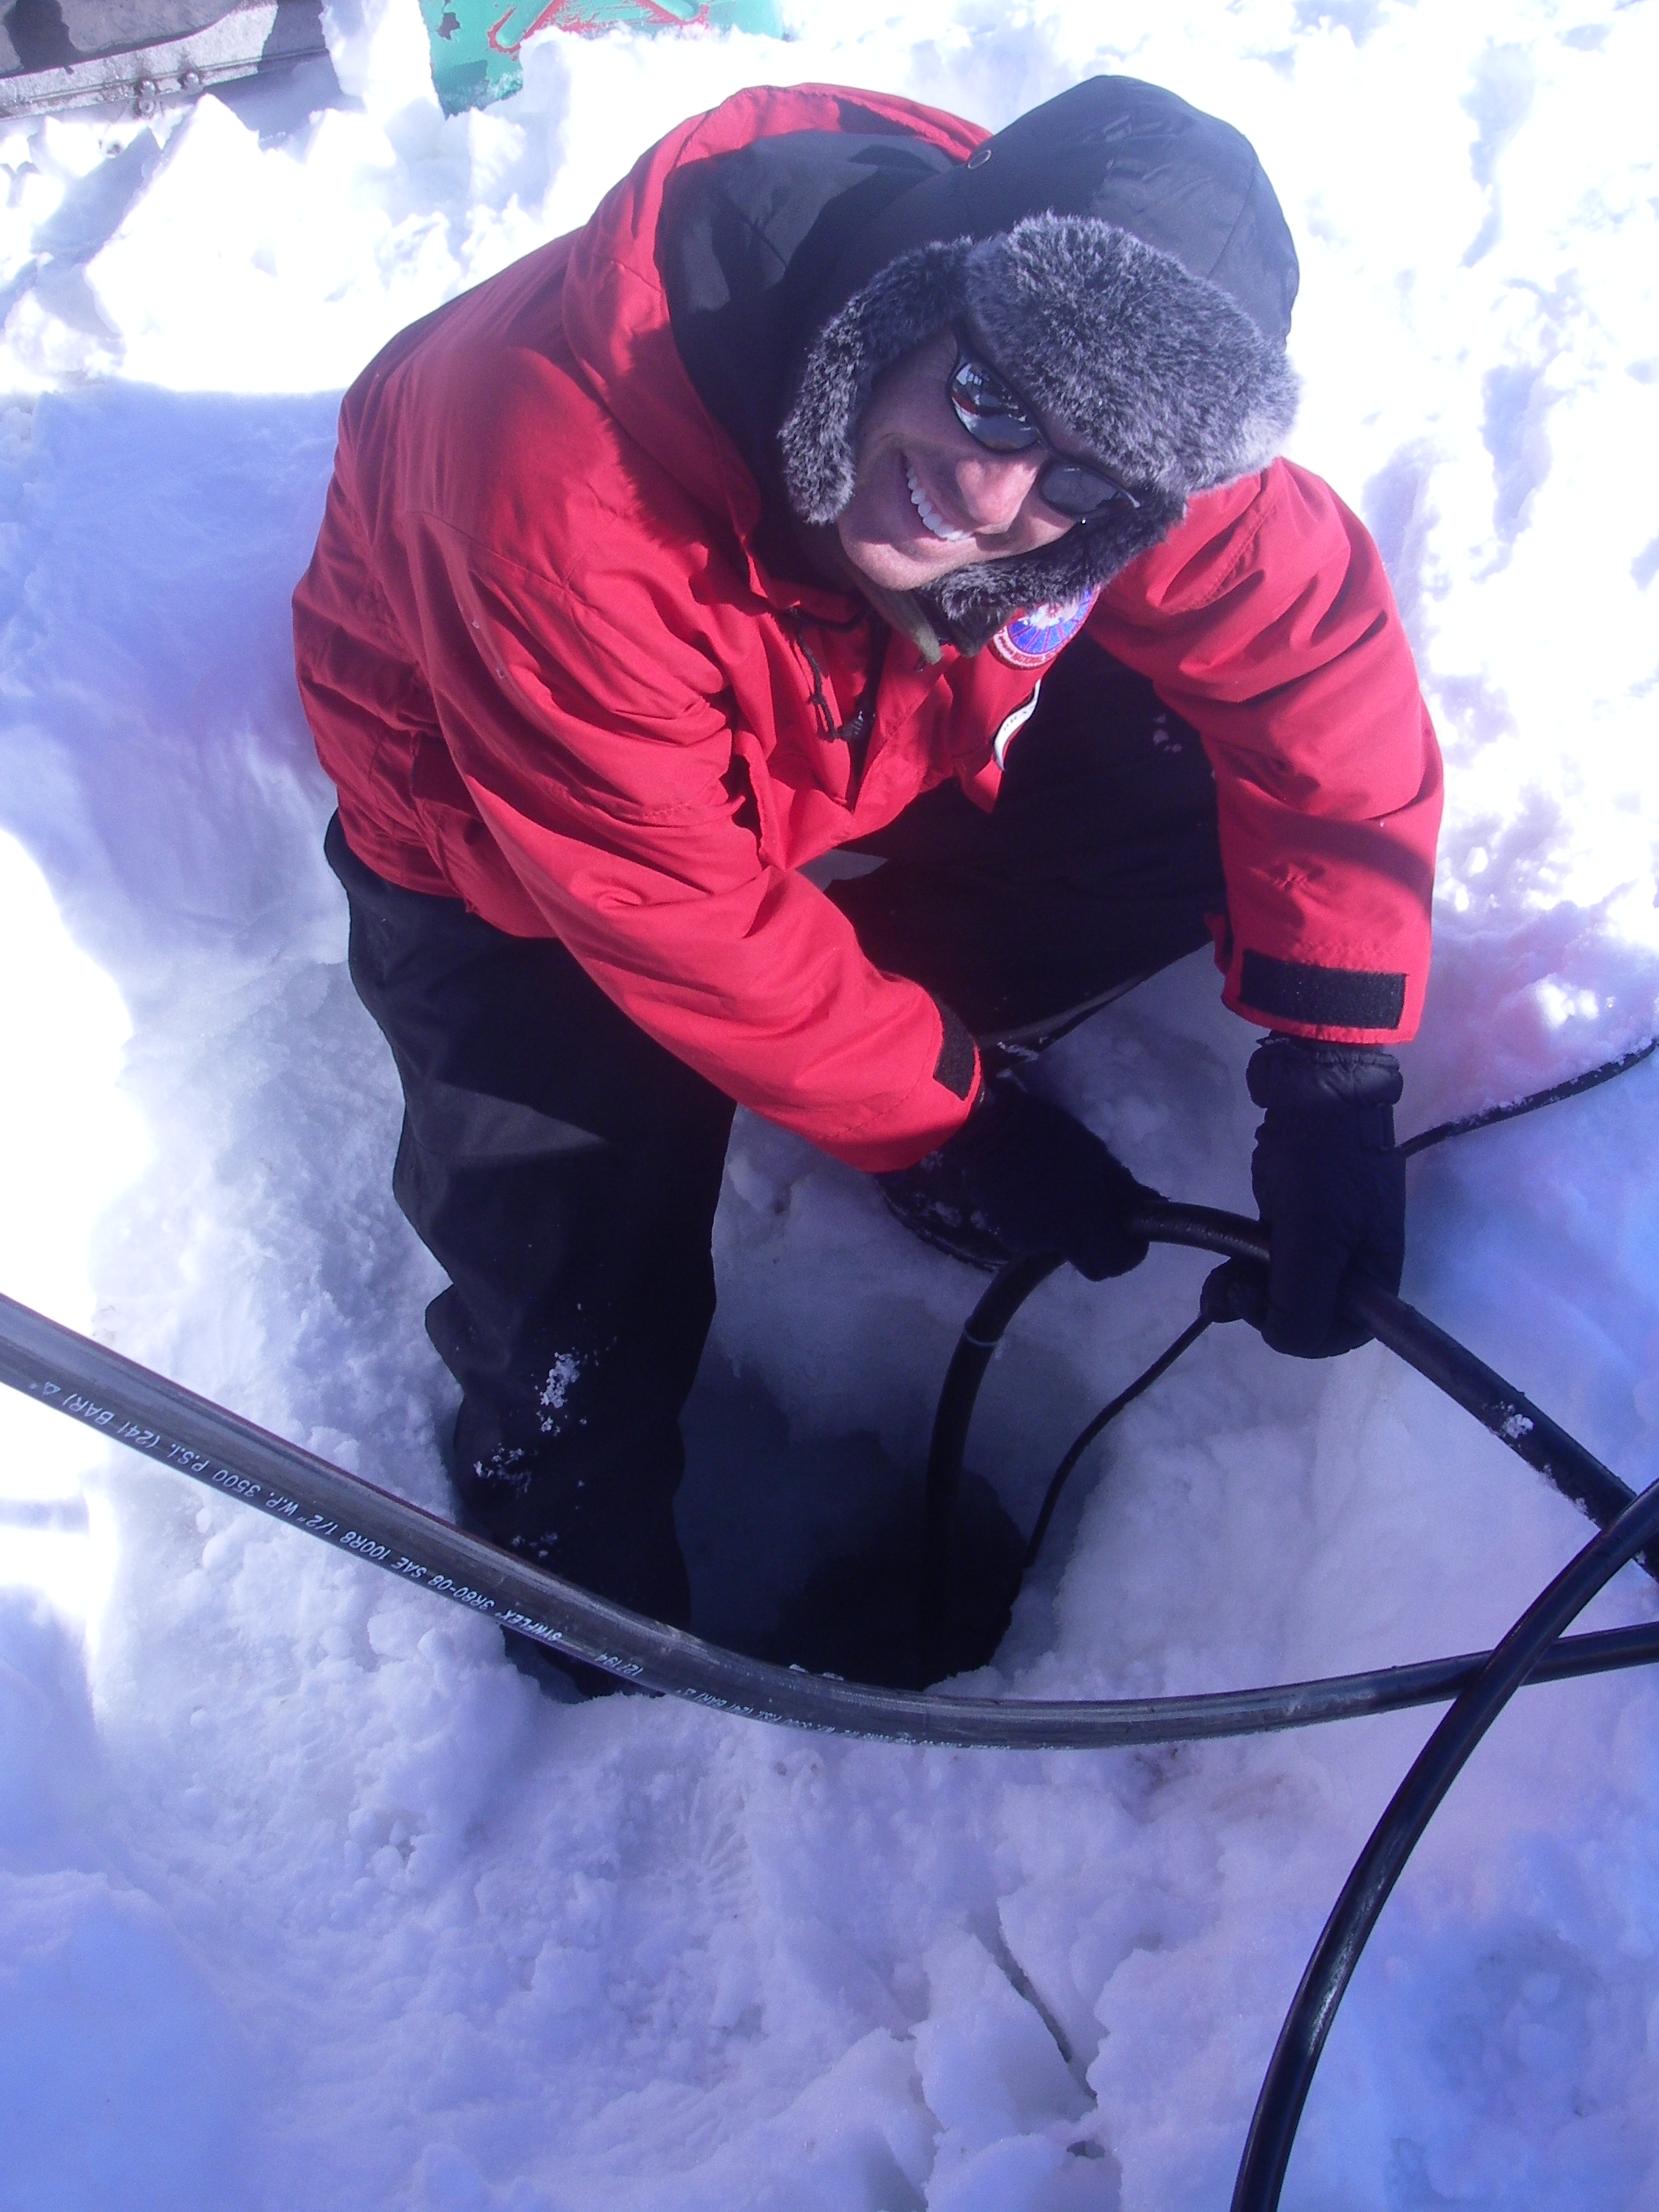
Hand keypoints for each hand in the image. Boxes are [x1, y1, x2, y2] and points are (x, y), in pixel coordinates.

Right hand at [940, 1076, 1158, 1279]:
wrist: (987, 1131)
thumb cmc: (1048, 1135)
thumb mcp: (1095, 1154)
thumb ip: (1123, 1188)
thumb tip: (1150, 1206)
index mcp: (1085, 1218)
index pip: (1118, 1261)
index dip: (1131, 1252)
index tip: (1132, 1234)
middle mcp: (1058, 1240)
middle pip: (1093, 1268)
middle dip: (1104, 1252)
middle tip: (1103, 1222)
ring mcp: (1029, 1242)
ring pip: (1062, 1253)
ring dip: (1068, 1236)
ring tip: (1058, 1201)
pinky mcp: (1005, 1235)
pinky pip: (1035, 1241)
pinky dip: (1041, 1228)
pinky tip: (1032, 1200)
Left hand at [1238, 1037, 1405, 1356]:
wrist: (1317, 1086)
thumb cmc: (1323, 1163)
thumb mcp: (1315, 1239)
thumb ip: (1303, 1302)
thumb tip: (1285, 1340)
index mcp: (1376, 1277)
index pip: (1338, 1336)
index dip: (1297, 1332)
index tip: (1261, 1304)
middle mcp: (1353, 1267)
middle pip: (1303, 1316)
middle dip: (1261, 1309)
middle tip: (1230, 1283)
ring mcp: (1322, 1242)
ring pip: (1279, 1291)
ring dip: (1244, 1289)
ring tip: (1221, 1272)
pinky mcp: (1294, 1220)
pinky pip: (1268, 1261)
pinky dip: (1244, 1264)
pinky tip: (1227, 1253)